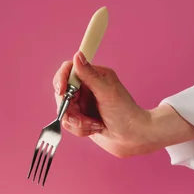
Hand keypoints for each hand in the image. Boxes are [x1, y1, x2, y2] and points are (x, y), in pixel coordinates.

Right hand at [53, 52, 193, 157]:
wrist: (132, 137)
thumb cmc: (125, 114)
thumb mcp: (107, 92)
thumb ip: (90, 75)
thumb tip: (78, 56)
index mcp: (94, 76)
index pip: (69, 71)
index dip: (61, 80)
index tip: (61, 92)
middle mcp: (86, 89)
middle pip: (62, 95)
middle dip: (71, 110)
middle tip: (84, 119)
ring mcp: (82, 105)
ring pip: (64, 112)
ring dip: (79, 122)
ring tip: (95, 125)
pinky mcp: (81, 119)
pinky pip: (69, 124)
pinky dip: (81, 129)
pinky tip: (96, 128)